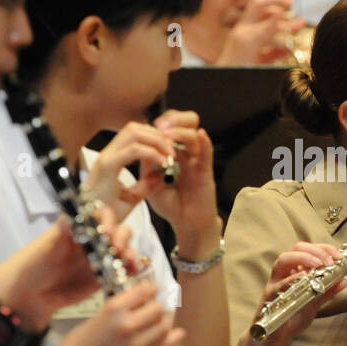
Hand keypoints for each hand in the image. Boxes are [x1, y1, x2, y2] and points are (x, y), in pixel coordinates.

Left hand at [0, 214, 134, 330]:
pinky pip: (122, 269)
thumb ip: (59, 234)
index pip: (100, 215)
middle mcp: (92, 240)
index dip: (108, 219)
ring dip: (130, 252)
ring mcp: (100, 258)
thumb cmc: (32, 265)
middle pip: (117, 230)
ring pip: (123, 249)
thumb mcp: (43, 248)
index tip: (108, 230)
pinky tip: (134, 270)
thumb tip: (68, 219)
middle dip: (122, 236)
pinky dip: (131, 269)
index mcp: (79, 227)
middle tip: (119, 247)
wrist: (29, 294)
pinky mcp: (104, 276)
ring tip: (129, 260)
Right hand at [59, 281, 184, 345]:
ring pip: (164, 328)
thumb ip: (121, 311)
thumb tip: (142, 302)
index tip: (153, 290)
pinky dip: (173, 339)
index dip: (151, 289)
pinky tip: (177, 334)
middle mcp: (127, 325)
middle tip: (157, 307)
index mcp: (114, 309)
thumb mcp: (98, 317)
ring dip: (166, 322)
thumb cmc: (77, 344)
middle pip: (158, 309)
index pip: (145, 291)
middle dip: (159, 306)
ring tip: (163, 320)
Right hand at [85, 120, 179, 221]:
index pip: (132, 134)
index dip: (153, 136)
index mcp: (110, 159)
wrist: (90, 230)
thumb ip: (145, 186)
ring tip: (170, 154)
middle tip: (173, 149)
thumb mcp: (131, 199)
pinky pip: (133, 150)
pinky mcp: (107, 167)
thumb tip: (161, 177)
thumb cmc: (106, 217)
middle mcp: (106, 155)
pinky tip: (162, 162)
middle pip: (133, 127)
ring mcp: (105, 159)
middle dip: (157, 134)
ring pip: (133, 132)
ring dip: (156, 140)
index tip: (169, 148)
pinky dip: (152, 153)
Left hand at [144, 110, 221, 251]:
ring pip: (194, 136)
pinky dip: (205, 142)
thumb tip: (139, 147)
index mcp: (175, 154)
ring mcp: (197, 162)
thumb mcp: (152, 184)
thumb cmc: (171, 207)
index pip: (172, 128)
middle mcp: (187, 155)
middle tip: (160, 126)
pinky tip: (201, 135)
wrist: (186, 225)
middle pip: (187, 124)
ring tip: (168, 134)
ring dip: (181, 132)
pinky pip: (207, 154)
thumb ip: (147, 167)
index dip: (163, 123)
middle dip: (174, 120)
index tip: (149, 126)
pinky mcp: (205, 172)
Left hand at [218, 0, 306, 64]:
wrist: (227, 84)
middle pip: (269, 19)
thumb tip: (280, 12)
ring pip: (273, 36)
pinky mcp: (257, 61)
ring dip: (287, 34)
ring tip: (300, 33)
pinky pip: (273, 53)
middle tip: (300, 21)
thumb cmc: (234, 63)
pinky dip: (283, 50)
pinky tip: (291, 49)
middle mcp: (249, 34)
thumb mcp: (252, 41)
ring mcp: (254, 48)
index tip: (290, 3)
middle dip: (286, 18)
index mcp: (245, 26)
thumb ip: (267, 27)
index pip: (260, 4)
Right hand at [252, 242, 346, 345]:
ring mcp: (275, 283)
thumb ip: (328, 291)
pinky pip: (279, 284)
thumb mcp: (314, 302)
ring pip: (283, 260)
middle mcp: (283, 273)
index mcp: (294, 270)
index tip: (338, 256)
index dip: (324, 249)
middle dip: (315, 251)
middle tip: (329, 261)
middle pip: (296, 249)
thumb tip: (344, 281)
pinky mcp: (270, 296)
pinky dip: (292, 279)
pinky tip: (303, 278)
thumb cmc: (292, 317)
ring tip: (318, 265)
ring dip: (303, 258)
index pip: (309, 249)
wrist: (275, 338)